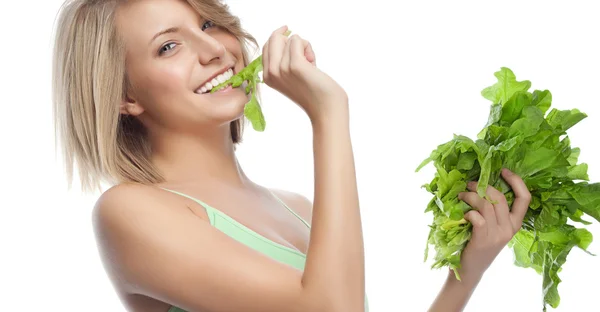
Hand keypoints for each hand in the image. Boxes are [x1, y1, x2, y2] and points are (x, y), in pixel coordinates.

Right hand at [262, 25, 347, 123]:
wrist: (325, 109)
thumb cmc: (313, 92)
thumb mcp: (290, 76)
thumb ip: (281, 61)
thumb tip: (281, 35)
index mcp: (267, 77)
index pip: (267, 46)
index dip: (279, 38)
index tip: (290, 35)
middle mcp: (271, 72)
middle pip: (274, 38)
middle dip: (291, 41)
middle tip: (304, 57)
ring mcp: (281, 68)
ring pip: (290, 39)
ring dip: (303, 47)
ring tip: (310, 66)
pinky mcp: (295, 65)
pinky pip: (298, 40)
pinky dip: (308, 48)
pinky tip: (313, 63)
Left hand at [457, 168, 530, 282]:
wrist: (470, 270)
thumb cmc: (477, 244)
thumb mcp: (492, 227)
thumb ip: (493, 211)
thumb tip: (481, 184)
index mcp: (515, 223)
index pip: (525, 198)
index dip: (516, 181)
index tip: (503, 170)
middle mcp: (509, 228)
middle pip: (500, 197)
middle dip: (482, 185)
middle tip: (468, 184)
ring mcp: (497, 234)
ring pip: (486, 204)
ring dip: (470, 195)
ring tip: (461, 195)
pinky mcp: (483, 239)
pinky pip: (478, 217)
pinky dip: (468, 212)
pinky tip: (462, 215)